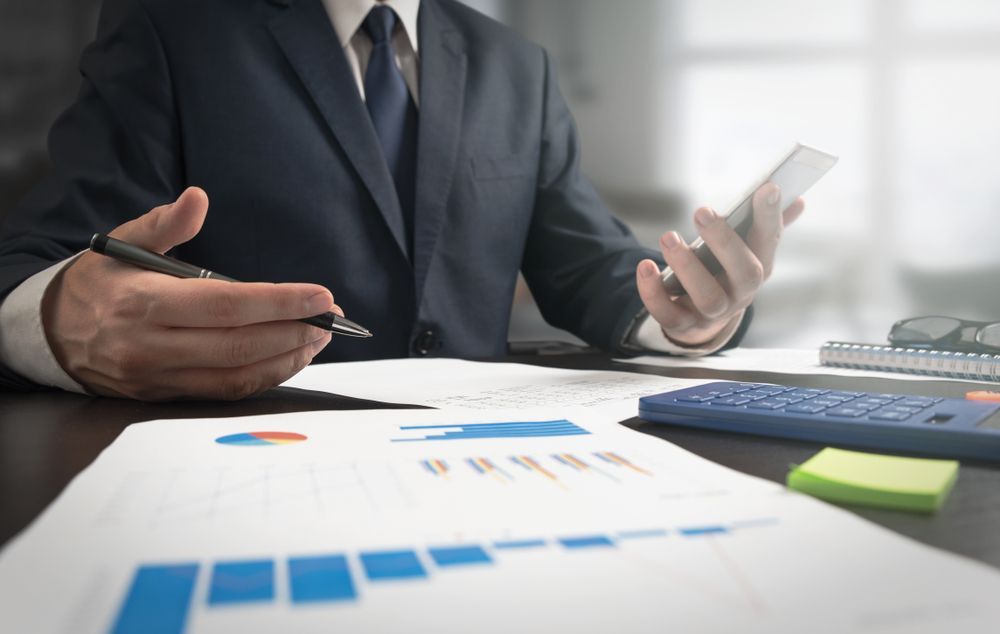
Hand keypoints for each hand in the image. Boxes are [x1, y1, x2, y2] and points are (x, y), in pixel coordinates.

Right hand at [42, 187, 336, 400]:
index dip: (280, 302)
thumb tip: (198, 198)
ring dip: (288, 357)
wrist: (52, 336)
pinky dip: (265, 376)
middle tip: (331, 317)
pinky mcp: (167, 397)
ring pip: (238, 375)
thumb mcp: (123, 244)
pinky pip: (226, 392)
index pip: (227, 306)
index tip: (320, 296)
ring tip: (319, 337)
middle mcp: (152, 347)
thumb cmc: (99, 284)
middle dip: (295, 331)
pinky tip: (290, 357)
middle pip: (240, 346)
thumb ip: (165, 223)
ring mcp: (160, 378)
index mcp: (144, 303)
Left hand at [635, 183, 804, 346]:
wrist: (704, 320)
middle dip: (725, 241)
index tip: (768, 187)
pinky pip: (669, 314)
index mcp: (759, 268)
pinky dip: (654, 292)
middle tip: (702, 211)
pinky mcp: (683, 323)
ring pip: (708, 297)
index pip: (770, 241)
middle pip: (744, 273)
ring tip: (669, 238)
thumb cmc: (725, 275)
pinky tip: (645, 266)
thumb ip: (766, 226)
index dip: (771, 216)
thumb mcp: (746, 251)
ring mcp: (713, 312)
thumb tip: (797, 198)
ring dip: (688, 266)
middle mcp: (741, 294)